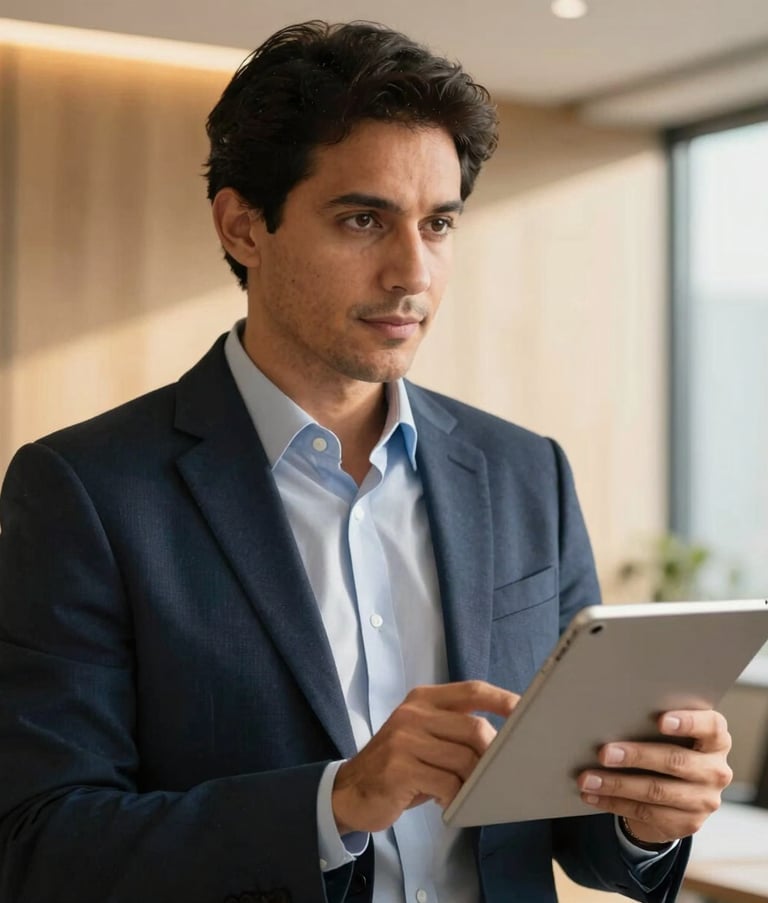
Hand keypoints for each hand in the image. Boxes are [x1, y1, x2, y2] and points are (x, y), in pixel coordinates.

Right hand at [332, 680, 518, 834]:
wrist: (349, 791)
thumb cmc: (397, 765)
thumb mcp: (422, 736)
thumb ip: (453, 729)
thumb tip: (502, 740)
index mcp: (422, 699)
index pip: (472, 690)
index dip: (503, 699)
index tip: (527, 711)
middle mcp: (413, 713)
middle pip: (475, 728)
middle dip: (491, 756)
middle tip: (492, 775)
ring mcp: (404, 740)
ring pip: (464, 759)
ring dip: (472, 782)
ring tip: (465, 792)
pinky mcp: (399, 768)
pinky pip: (447, 784)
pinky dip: (455, 798)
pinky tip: (447, 803)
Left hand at [577, 709, 732, 843]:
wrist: (681, 791)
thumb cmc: (668, 745)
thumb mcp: (672, 733)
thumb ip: (652, 723)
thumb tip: (609, 714)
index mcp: (716, 740)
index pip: (711, 727)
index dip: (688, 722)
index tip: (660, 720)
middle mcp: (715, 770)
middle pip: (675, 761)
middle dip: (636, 756)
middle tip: (603, 752)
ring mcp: (704, 800)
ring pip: (656, 791)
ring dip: (616, 784)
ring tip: (587, 779)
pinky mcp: (687, 823)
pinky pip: (645, 813)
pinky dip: (613, 803)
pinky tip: (592, 795)